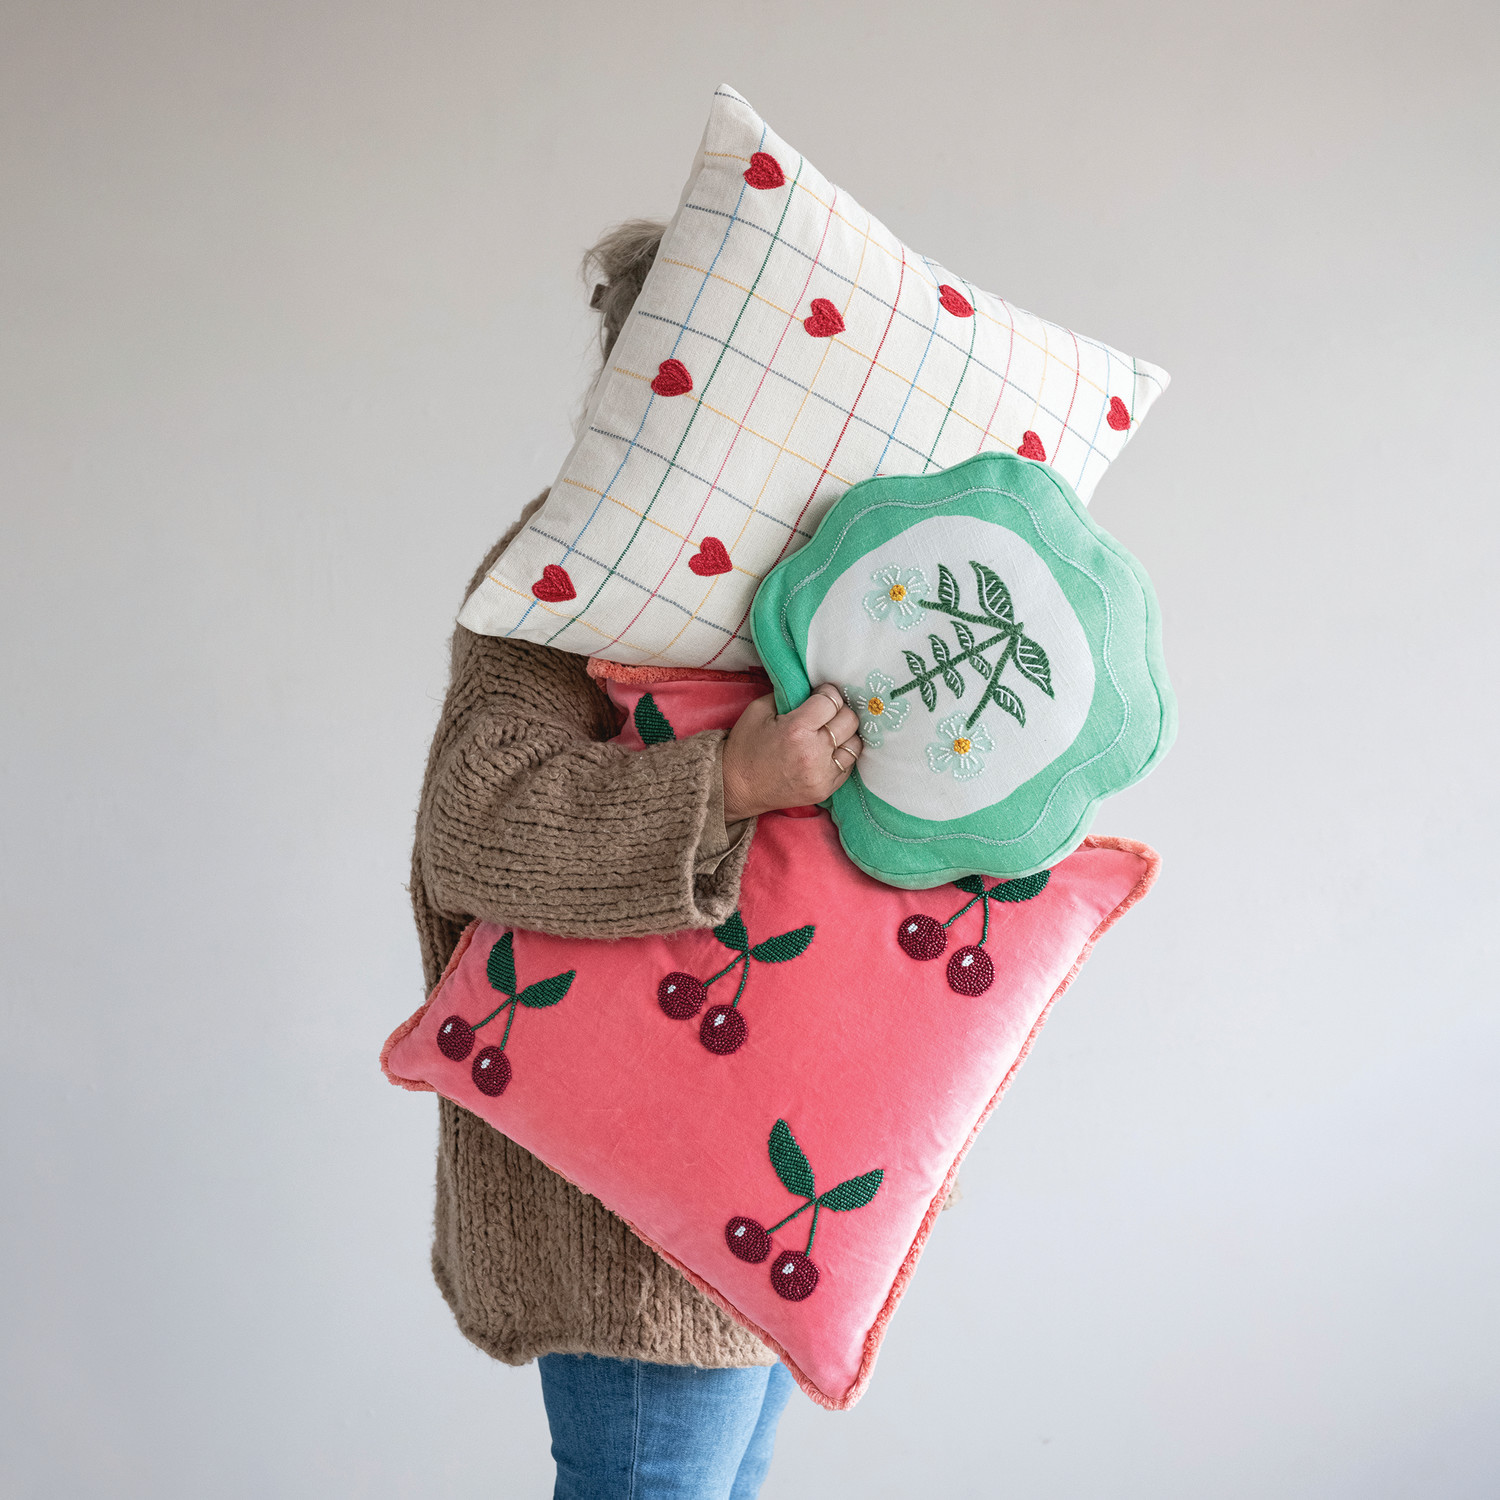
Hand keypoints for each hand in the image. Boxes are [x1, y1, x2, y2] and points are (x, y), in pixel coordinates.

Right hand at [721, 684, 863, 821]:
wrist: (735, 788)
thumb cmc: (745, 747)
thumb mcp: (759, 710)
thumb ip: (788, 695)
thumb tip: (811, 687)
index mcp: (797, 729)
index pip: (831, 701)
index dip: (827, 693)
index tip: (821, 694)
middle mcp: (814, 752)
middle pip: (849, 720)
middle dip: (839, 710)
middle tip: (826, 711)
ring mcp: (822, 775)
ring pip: (855, 744)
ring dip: (845, 734)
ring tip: (830, 731)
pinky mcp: (825, 790)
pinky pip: (849, 765)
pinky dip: (842, 754)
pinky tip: (828, 750)